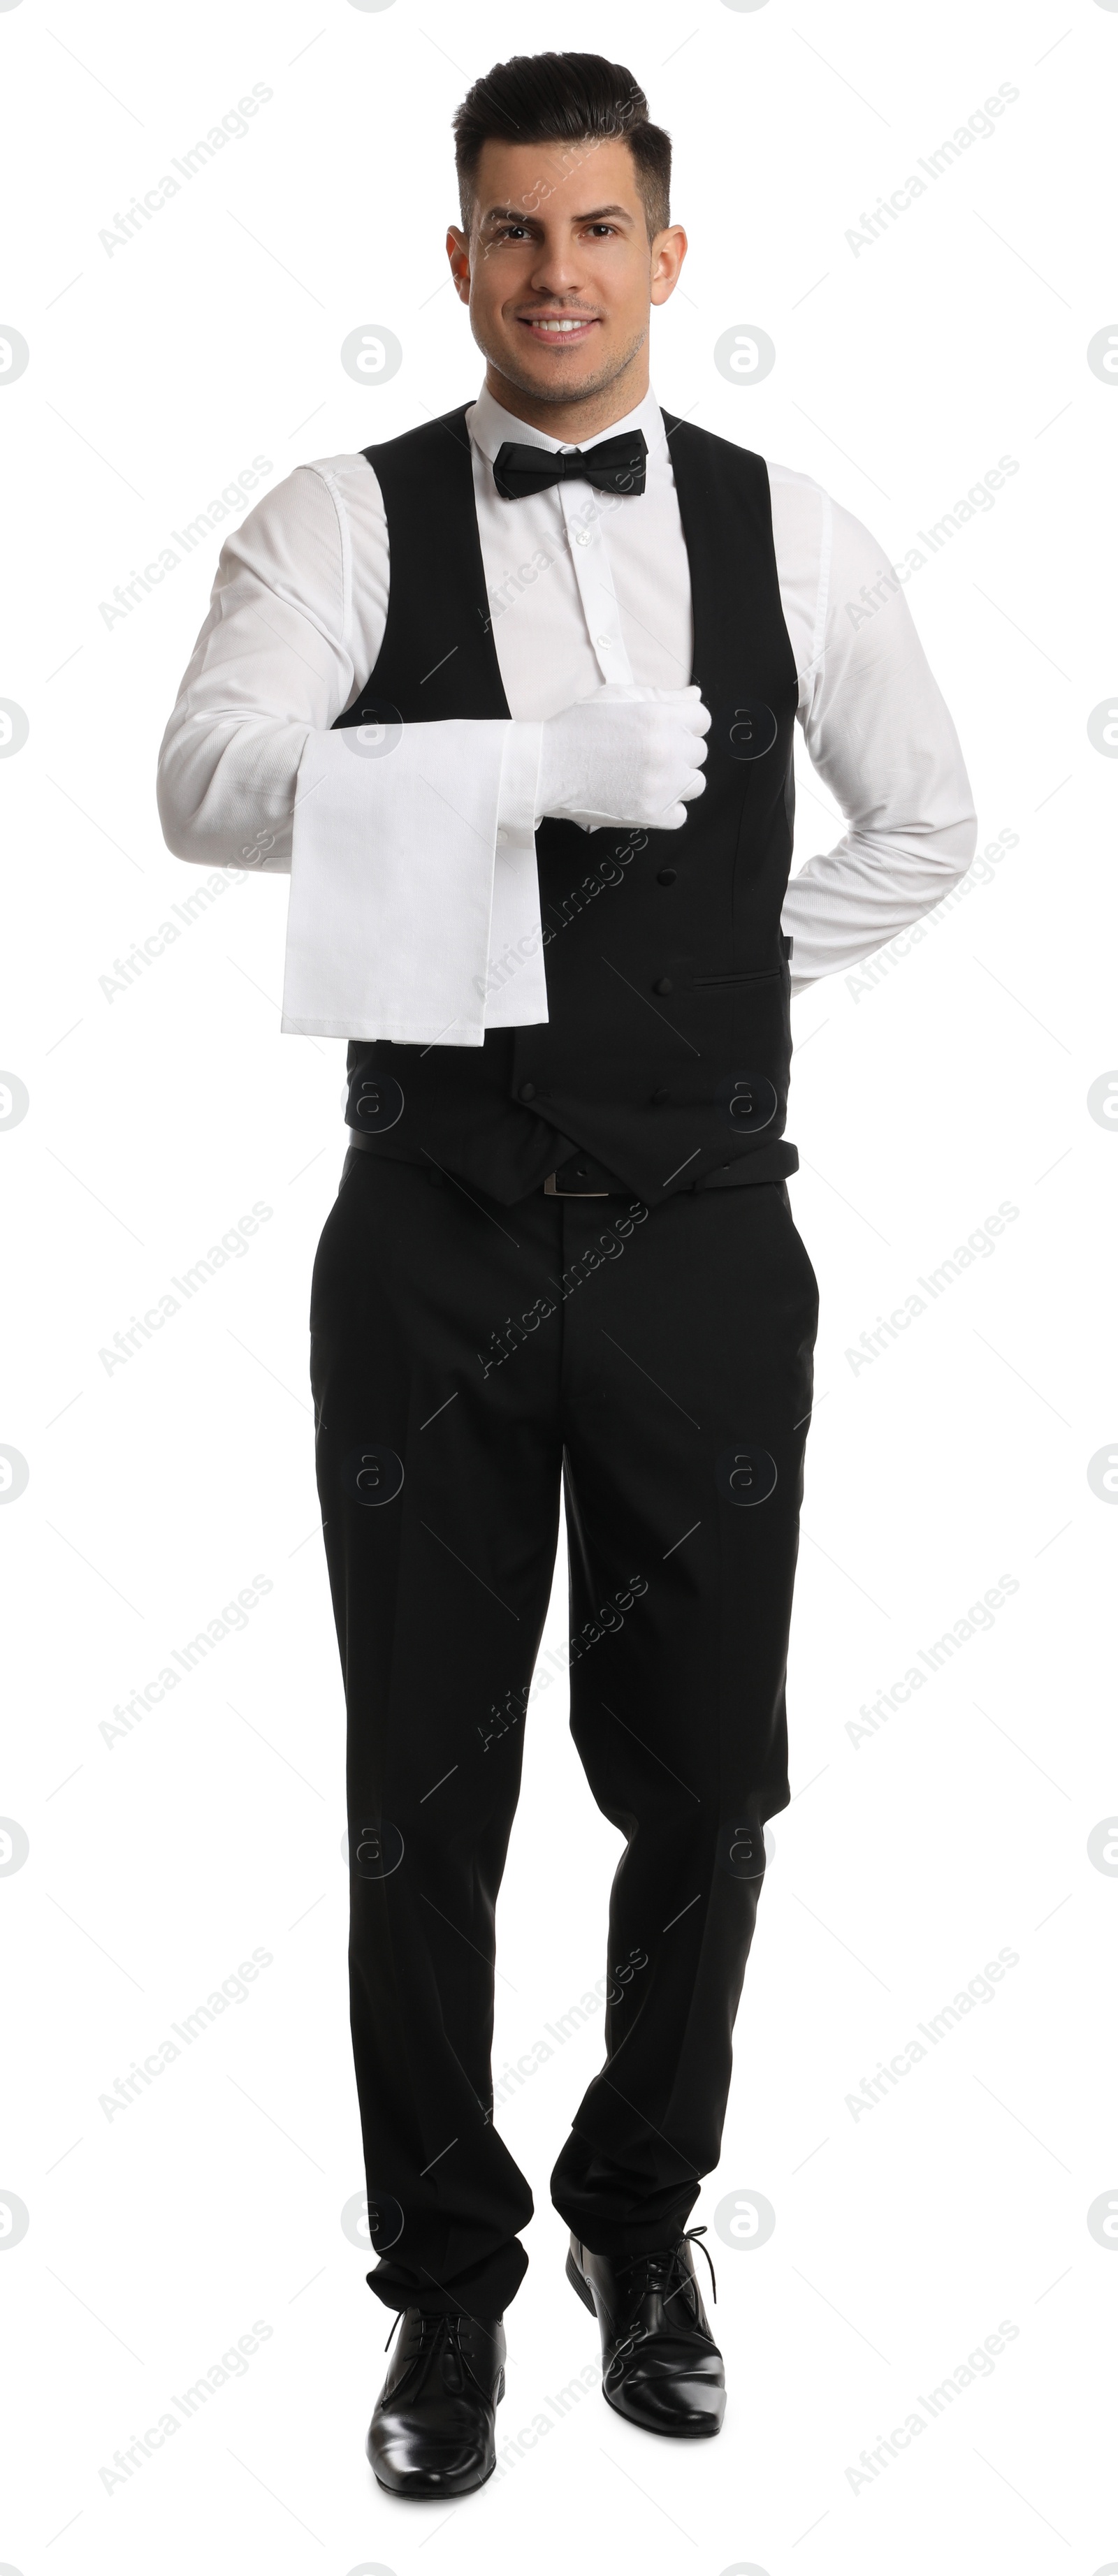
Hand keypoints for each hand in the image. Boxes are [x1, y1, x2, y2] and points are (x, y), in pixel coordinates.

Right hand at [535, 683, 710, 831]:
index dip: (684, 723)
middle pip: (698, 752)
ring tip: (647, 776)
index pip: (702, 719)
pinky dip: (667, 809)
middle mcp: (665, 751)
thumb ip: (662, 696)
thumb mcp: (617, 696)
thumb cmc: (577, 729)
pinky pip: (680, 815)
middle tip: (646, 753)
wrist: (546, 767)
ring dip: (677, 780)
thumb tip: (695, 695)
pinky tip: (644, 796)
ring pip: (695, 784)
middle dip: (678, 750)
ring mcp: (660, 786)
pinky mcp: (651, 815)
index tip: (667, 730)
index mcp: (659, 717)